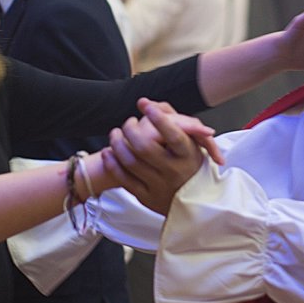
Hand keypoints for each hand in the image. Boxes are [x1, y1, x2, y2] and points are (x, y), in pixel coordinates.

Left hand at [101, 100, 217, 213]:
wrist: (194, 200)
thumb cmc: (189, 163)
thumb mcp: (191, 141)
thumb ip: (170, 117)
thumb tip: (144, 102)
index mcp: (188, 156)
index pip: (173, 135)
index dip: (158, 118)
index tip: (145, 105)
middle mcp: (174, 171)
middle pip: (145, 147)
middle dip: (130, 129)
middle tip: (129, 122)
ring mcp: (160, 186)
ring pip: (131, 162)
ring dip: (117, 143)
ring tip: (116, 133)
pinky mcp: (146, 197)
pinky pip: (124, 179)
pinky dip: (112, 163)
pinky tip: (109, 152)